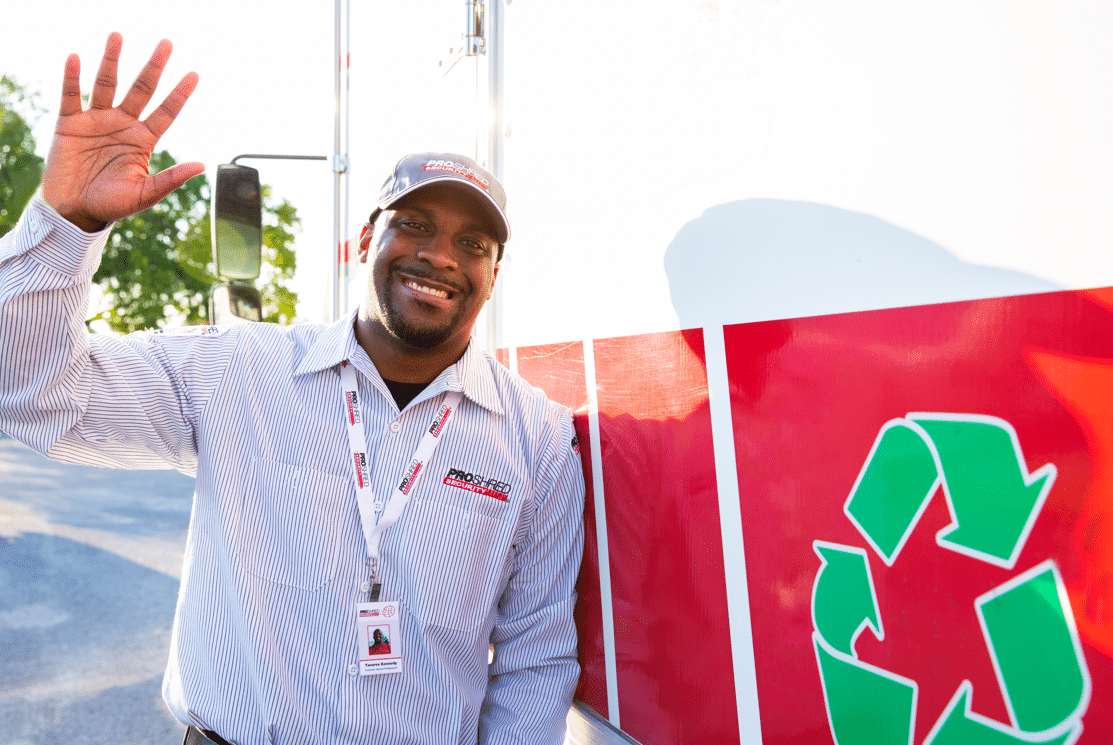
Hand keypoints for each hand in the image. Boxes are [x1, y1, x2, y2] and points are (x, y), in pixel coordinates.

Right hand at [41, 32, 203, 231]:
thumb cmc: (111, 205)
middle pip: (141, 89)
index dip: (179, 94)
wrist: (74, 211)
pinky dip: (72, 78)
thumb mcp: (145, 194)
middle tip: (166, 43)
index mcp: (143, 140)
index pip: (166, 112)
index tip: (195, 74)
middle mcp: (123, 124)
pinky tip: (75, 58)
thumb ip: (171, 179)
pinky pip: (71, 96)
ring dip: (112, 60)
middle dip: (153, 67)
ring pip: (106, 84)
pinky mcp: (70, 123)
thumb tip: (202, 165)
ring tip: (118, 36)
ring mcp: (97, 121)